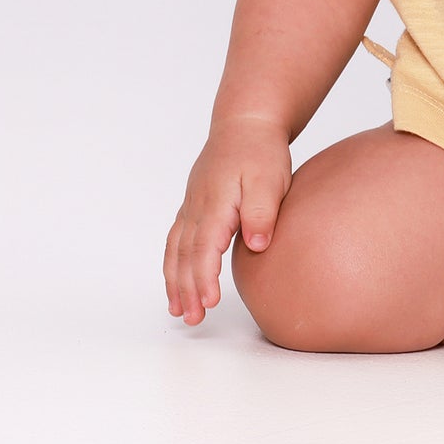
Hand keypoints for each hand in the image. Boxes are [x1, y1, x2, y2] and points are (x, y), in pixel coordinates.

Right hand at [164, 116, 291, 324]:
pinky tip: (175, 281)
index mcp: (216, 203)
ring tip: (178, 311)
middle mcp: (197, 208)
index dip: (204, 277)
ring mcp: (191, 207)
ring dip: (175, 282)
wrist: (245, 125)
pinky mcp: (193, 207)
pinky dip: (172, 264)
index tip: (208, 302)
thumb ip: (262, 212)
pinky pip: (175, 241)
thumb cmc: (260, 152)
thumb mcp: (270, 179)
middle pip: (186, 255)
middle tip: (192, 319)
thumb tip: (258, 244)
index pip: (205, 247)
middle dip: (187, 289)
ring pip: (176, 250)